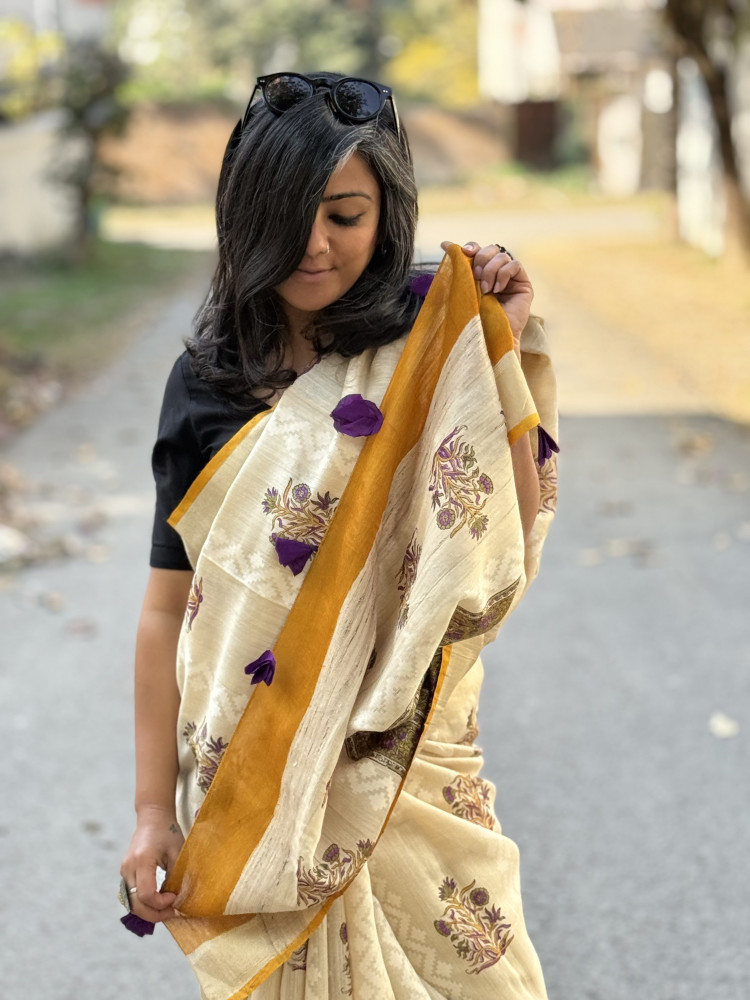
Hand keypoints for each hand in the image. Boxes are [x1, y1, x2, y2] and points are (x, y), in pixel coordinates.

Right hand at [120, 805, 183, 922]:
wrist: (152, 817)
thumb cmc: (168, 832)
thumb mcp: (177, 852)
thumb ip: (176, 876)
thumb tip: (176, 900)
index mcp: (142, 860)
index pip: (146, 894)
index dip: (161, 903)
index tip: (175, 898)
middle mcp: (128, 868)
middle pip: (135, 904)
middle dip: (154, 914)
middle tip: (172, 912)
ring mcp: (124, 871)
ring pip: (131, 903)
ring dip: (148, 911)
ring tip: (166, 909)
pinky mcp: (125, 873)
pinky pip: (131, 895)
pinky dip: (144, 904)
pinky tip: (158, 902)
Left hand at [442, 241, 533, 346]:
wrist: (488, 339)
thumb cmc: (473, 319)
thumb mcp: (463, 289)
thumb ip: (457, 269)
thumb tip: (444, 243)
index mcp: (481, 274)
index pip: (479, 250)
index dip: (472, 247)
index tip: (463, 252)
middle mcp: (496, 274)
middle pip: (491, 249)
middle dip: (481, 258)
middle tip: (476, 276)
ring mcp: (511, 279)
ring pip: (502, 256)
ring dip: (491, 270)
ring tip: (486, 290)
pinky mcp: (523, 285)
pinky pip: (515, 265)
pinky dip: (504, 274)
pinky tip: (498, 290)